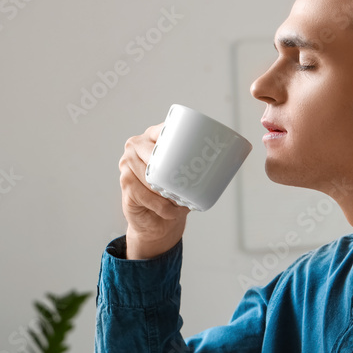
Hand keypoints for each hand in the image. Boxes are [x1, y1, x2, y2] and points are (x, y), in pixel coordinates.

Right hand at [118, 122, 189, 259]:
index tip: (196, 154)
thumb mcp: (189, 177)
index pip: (166, 129)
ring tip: (181, 202)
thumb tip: (228, 160)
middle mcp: (136, 146)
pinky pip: (146, 194)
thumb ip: (200, 164)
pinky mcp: (124, 183)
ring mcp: (127, 163)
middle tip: (190, 186)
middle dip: (174, 173)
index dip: (179, 138)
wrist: (158, 222)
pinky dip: (162, 206)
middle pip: (157, 154)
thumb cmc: (175, 195)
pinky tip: (169, 210)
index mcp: (154, 137)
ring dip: (169, 193)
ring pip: (152, 176)